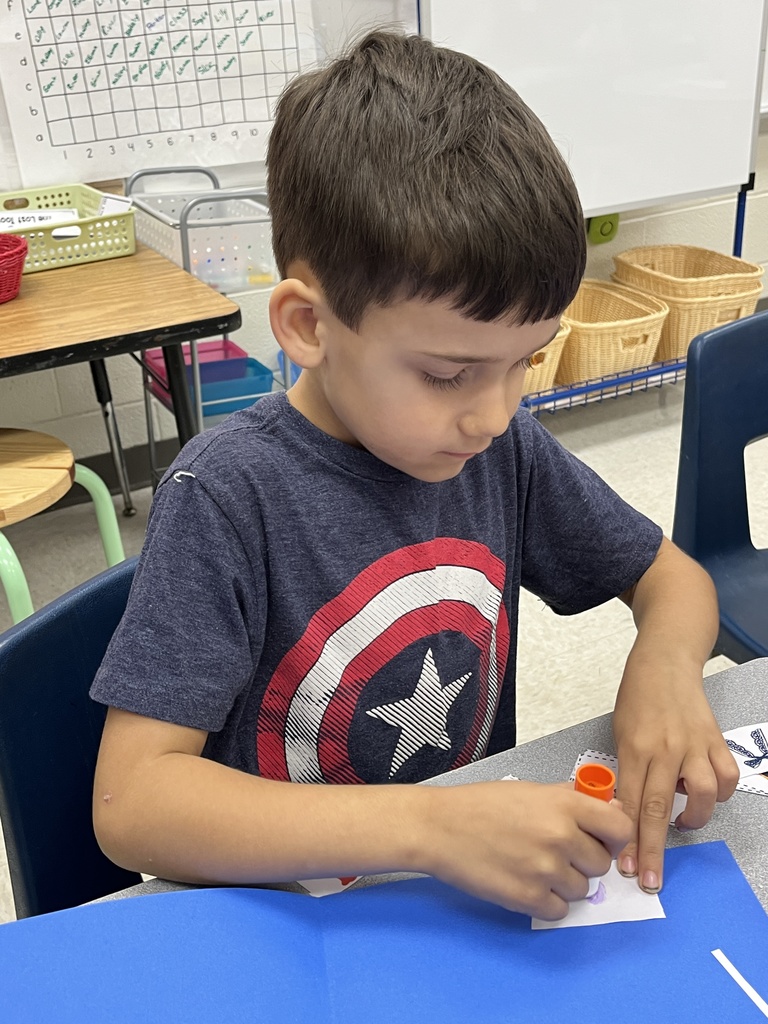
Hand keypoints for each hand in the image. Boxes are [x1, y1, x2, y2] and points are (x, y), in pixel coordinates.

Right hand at [421, 780, 631, 918]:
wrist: (440, 827)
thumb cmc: (481, 805)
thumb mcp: (531, 790)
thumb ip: (571, 799)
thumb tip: (610, 807)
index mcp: (563, 805)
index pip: (620, 828)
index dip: (613, 836)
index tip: (601, 839)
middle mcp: (560, 837)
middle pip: (601, 863)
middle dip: (583, 860)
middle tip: (556, 851)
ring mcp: (546, 870)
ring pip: (582, 889)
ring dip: (564, 882)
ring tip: (534, 865)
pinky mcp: (529, 899)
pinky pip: (560, 910)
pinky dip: (547, 901)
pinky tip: (526, 883)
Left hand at [612, 656, 738, 893]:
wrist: (665, 662)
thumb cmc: (637, 698)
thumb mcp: (619, 733)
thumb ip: (626, 770)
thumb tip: (625, 812)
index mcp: (634, 747)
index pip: (630, 802)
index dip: (629, 839)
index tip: (627, 867)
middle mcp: (665, 748)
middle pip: (659, 808)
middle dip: (653, 848)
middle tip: (649, 878)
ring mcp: (694, 744)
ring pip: (701, 793)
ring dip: (693, 817)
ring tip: (682, 823)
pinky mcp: (715, 740)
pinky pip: (725, 776)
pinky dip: (718, 793)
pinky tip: (705, 795)